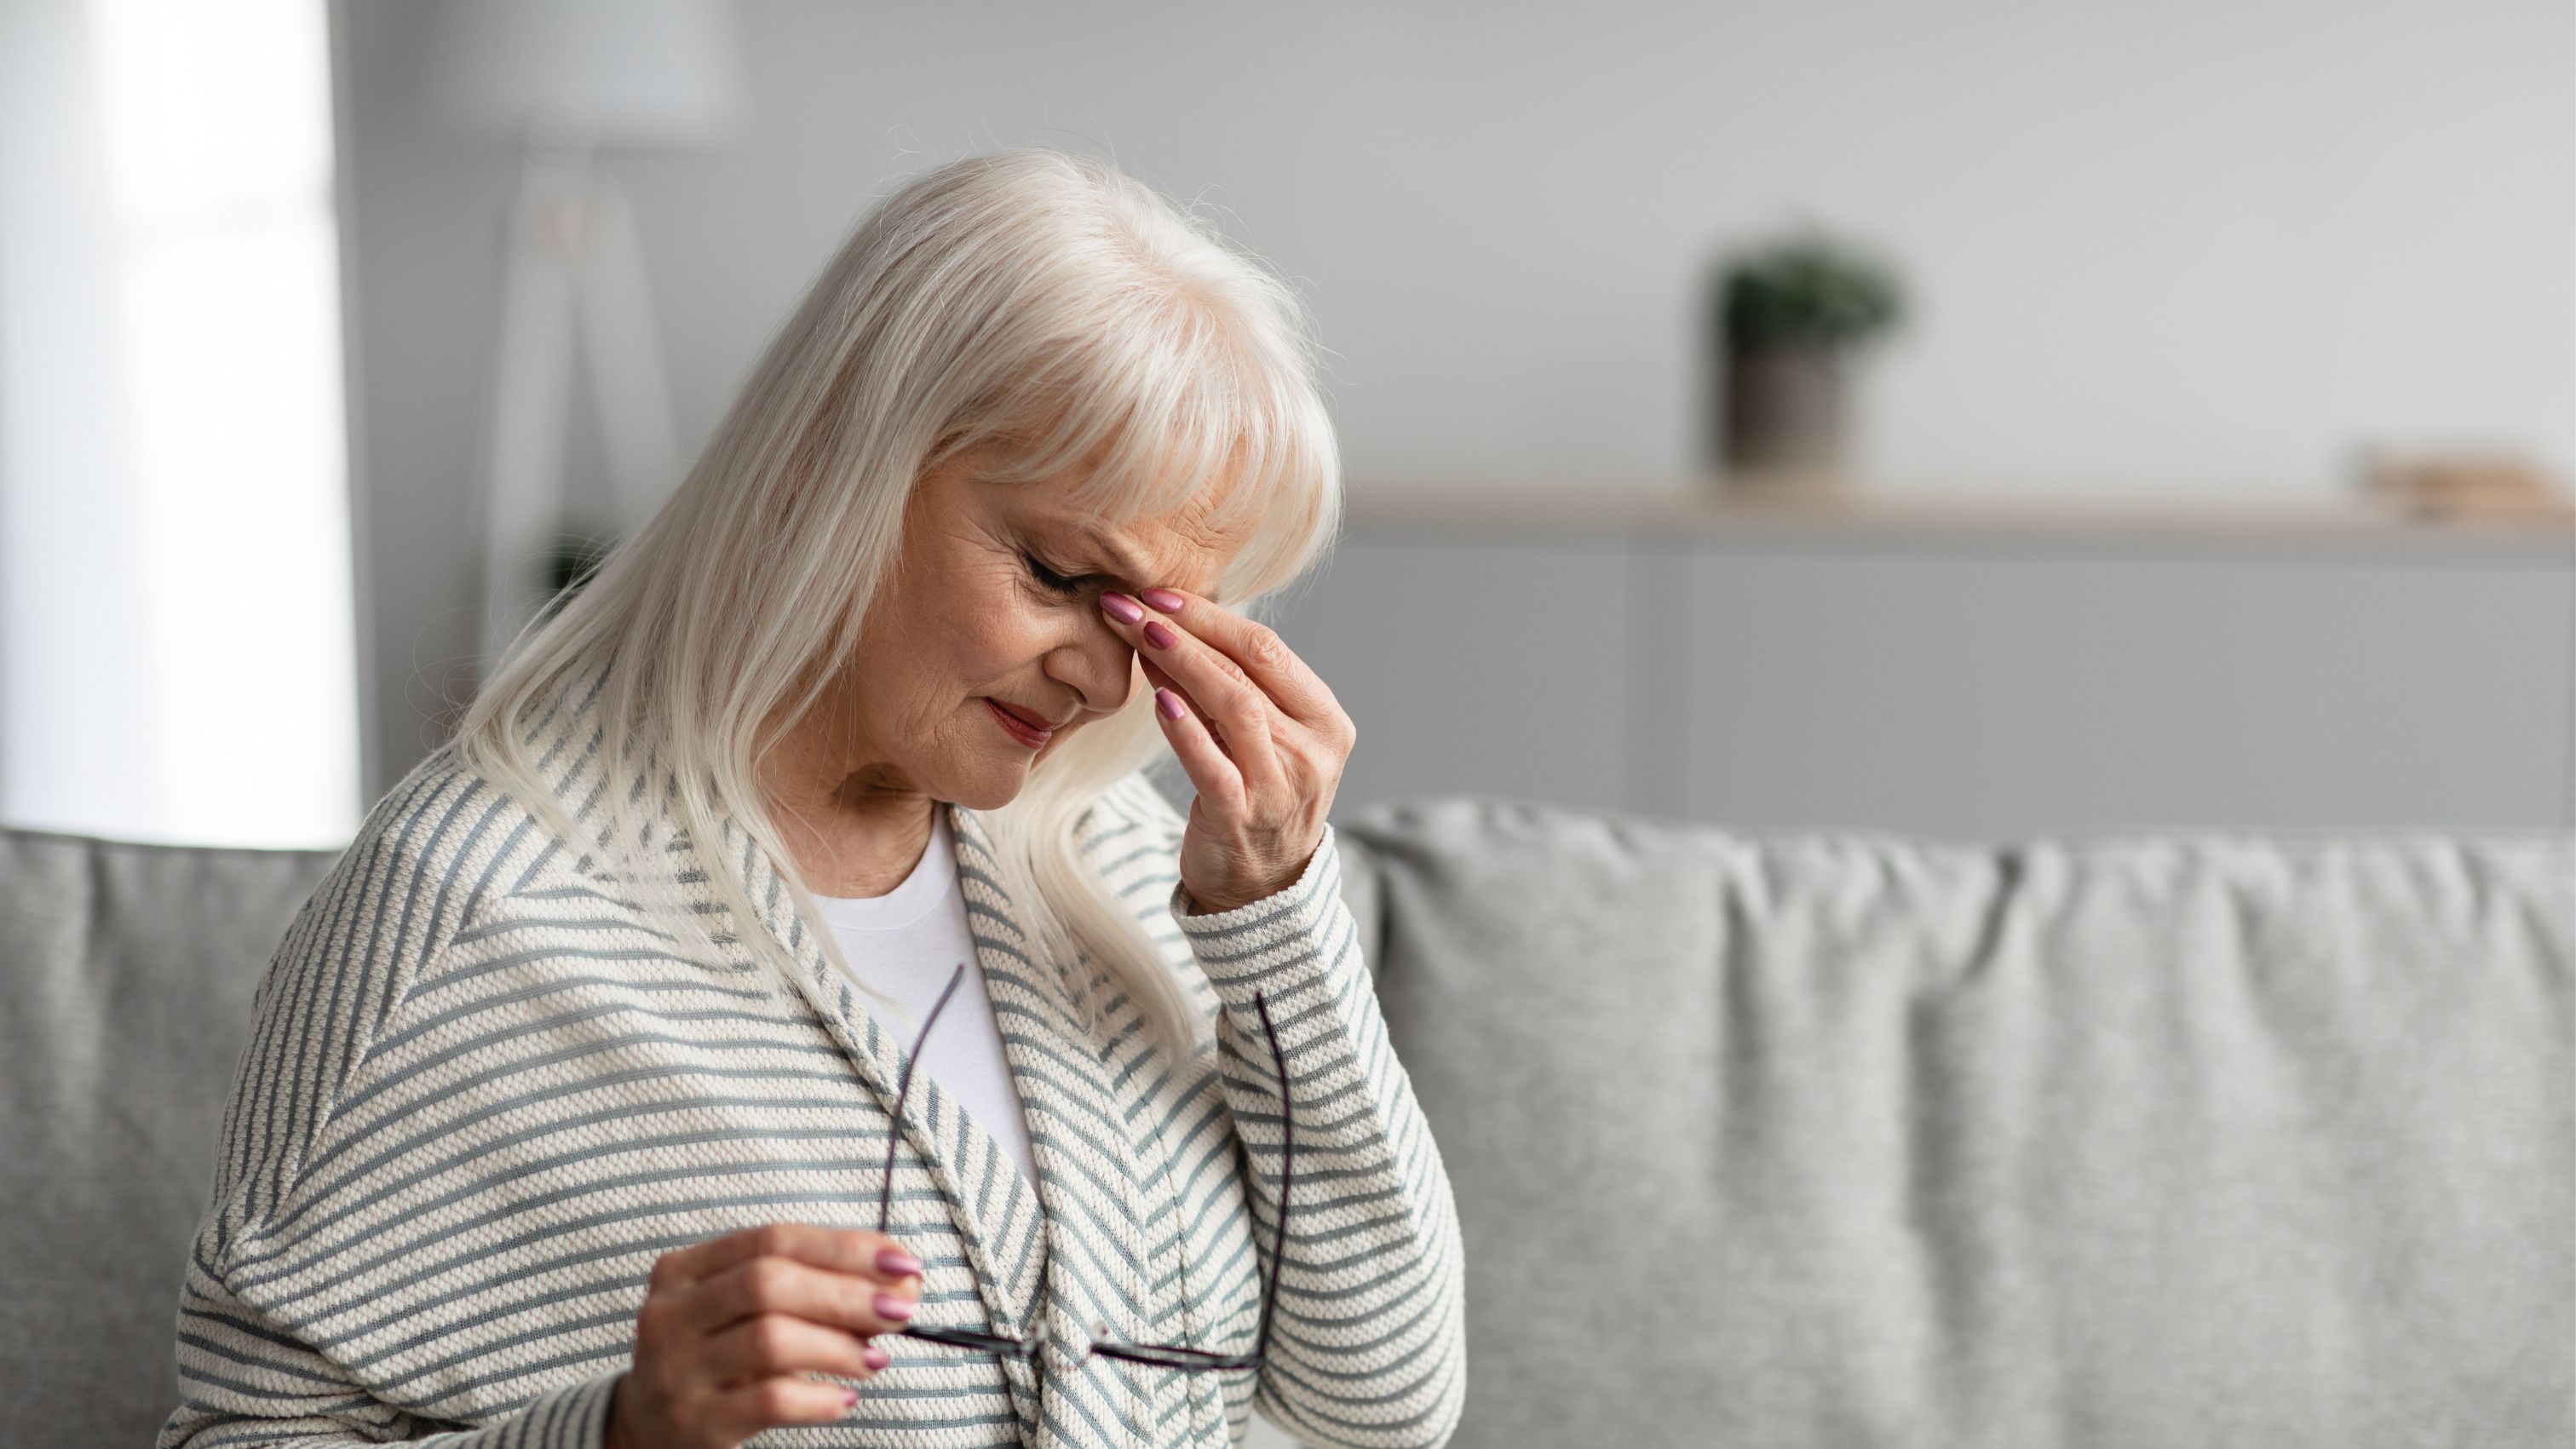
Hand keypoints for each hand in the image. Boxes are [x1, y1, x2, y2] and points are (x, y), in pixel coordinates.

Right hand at [607, 1223, 922, 1448]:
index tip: (901, 1261)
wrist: (646, 1427)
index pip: (772, 1239)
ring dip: (839, 1346)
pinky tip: (844, 1398)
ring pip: (769, 1340)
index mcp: (684, 1269)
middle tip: (901, 1309)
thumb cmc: (715, 1355)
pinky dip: (819, 1397)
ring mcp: (677, 1369)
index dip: (843, 1247)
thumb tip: (901, 1281)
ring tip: (876, 1358)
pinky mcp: (695, 1422)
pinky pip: (768, 1402)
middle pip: (768, 1283)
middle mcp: (671, 1313)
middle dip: (846, 1293)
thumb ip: (812, 1287)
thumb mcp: (744, 1311)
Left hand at [1097, 588, 1356, 914]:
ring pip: (1233, 706)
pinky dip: (1183, 727)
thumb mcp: (1263, 740)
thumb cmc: (1258, 799)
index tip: (1159, 594)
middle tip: (1132, 604)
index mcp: (1327, 721)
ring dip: (1180, 663)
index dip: (1211, 616)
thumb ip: (1233, 689)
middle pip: (1249, 669)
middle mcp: (1312, 751)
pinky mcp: (1241, 819)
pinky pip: (1211, 763)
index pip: (1269, 649)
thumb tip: (1166, 625)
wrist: (1263, 889)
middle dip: (1186, 629)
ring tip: (1137, 635)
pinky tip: (1156, 698)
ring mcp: (1280, 787)